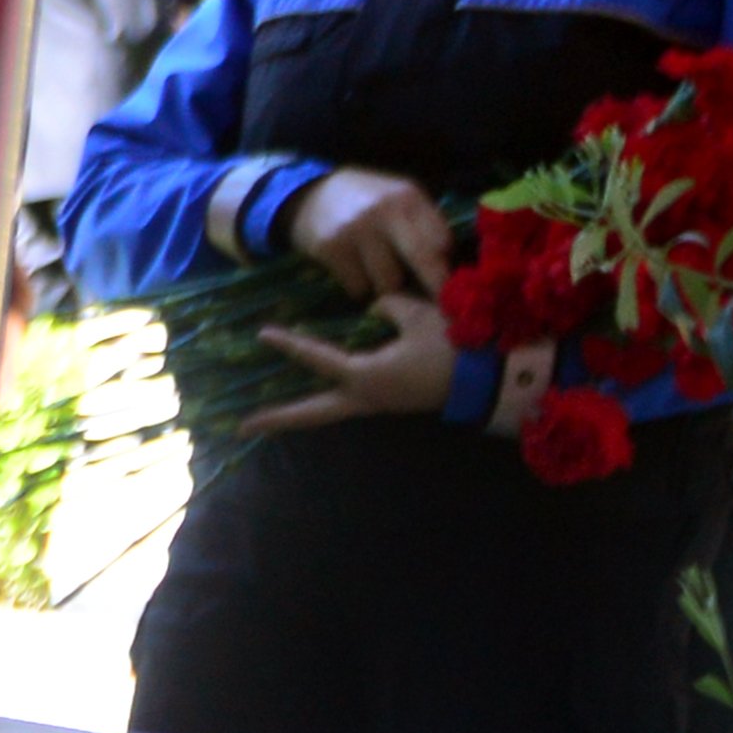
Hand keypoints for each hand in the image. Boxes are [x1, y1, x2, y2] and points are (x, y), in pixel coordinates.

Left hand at [239, 289, 458, 435]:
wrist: (490, 378)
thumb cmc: (453, 346)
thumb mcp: (418, 314)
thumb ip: (388, 306)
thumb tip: (373, 307)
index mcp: (365, 376)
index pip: (317, 358)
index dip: (289, 344)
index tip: (262, 334)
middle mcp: (365, 398)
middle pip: (312, 413)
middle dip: (278, 420)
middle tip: (242, 427)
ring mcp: (377, 404)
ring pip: (329, 412)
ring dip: (301, 413)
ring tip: (269, 417)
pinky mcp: (390, 401)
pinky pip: (349, 400)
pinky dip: (328, 399)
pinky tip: (320, 391)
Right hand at [282, 166, 451, 302]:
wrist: (311, 193)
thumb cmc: (366, 200)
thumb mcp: (399, 198)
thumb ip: (424, 222)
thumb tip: (449, 262)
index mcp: (408, 197)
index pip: (440, 240)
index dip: (447, 267)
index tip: (453, 288)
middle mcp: (384, 210)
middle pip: (421, 259)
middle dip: (433, 286)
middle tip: (438, 307)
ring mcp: (356, 229)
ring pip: (387, 282)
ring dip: (386, 286)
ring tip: (379, 275)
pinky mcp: (331, 248)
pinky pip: (357, 287)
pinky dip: (359, 287)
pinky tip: (354, 272)